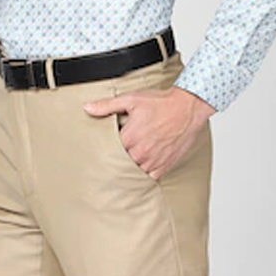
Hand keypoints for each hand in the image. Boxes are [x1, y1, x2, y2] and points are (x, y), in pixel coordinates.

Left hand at [83, 84, 214, 179]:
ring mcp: (153, 160)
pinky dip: (146, 173)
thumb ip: (108, 105)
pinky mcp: (165, 165)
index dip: (108, 149)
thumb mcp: (131, 99)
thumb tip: (88, 108)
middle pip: (121, 163)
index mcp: (130, 138)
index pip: (110, 151)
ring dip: (132, 166)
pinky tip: (144, 165)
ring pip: (135, 171)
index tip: (107, 146)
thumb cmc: (162, 103)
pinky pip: (150, 176)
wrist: (187, 107)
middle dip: (119, 158)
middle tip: (119, 154)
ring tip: (131, 159)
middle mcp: (140, 152)